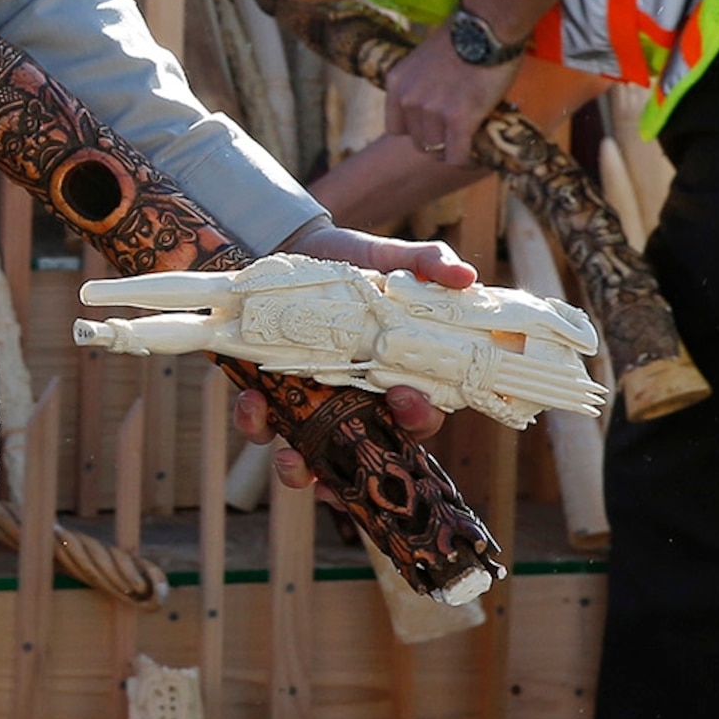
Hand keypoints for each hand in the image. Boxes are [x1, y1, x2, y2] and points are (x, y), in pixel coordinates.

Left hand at [233, 225, 474, 482]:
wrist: (295, 249)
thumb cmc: (355, 262)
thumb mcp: (392, 258)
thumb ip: (429, 264)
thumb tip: (466, 277)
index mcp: (397, 376)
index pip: (420, 415)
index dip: (417, 417)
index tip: (402, 396)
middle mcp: (359, 402)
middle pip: (371, 451)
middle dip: (362, 467)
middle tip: (347, 451)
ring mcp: (317, 404)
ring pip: (315, 457)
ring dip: (302, 469)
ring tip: (290, 456)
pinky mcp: (275, 396)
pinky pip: (265, 426)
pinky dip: (256, 424)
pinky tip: (252, 401)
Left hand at [385, 27, 520, 165]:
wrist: (485, 26)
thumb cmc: (463, 35)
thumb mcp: (426, 59)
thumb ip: (423, 83)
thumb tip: (437, 102)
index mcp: (397, 83)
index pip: (397, 127)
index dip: (419, 130)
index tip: (437, 127)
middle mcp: (409, 99)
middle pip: (418, 142)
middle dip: (439, 141)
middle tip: (460, 135)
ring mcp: (432, 111)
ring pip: (437, 152)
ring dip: (454, 150)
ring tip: (471, 143)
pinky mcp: (458, 120)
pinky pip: (457, 156)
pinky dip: (467, 159)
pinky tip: (477, 153)